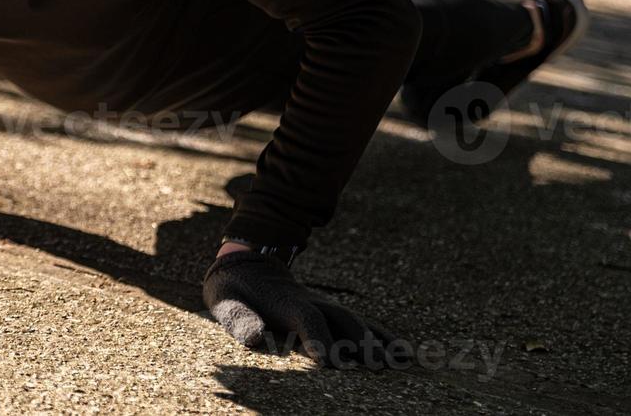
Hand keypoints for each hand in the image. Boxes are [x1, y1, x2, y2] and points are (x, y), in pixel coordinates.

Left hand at [203, 250, 404, 368]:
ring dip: (379, 339)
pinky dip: (382, 336)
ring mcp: (323, 305)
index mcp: (283, 302)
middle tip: (378, 366)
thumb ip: (241, 320)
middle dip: (359, 341)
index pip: (306, 319)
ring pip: (356, 320)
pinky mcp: (330, 312)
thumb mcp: (227, 303)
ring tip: (403, 360)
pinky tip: (404, 352)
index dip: (319, 339)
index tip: (332, 364)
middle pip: (340, 319)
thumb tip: (257, 338)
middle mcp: (310, 301)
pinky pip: (360, 323)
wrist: (248, 264)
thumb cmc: (234, 292)